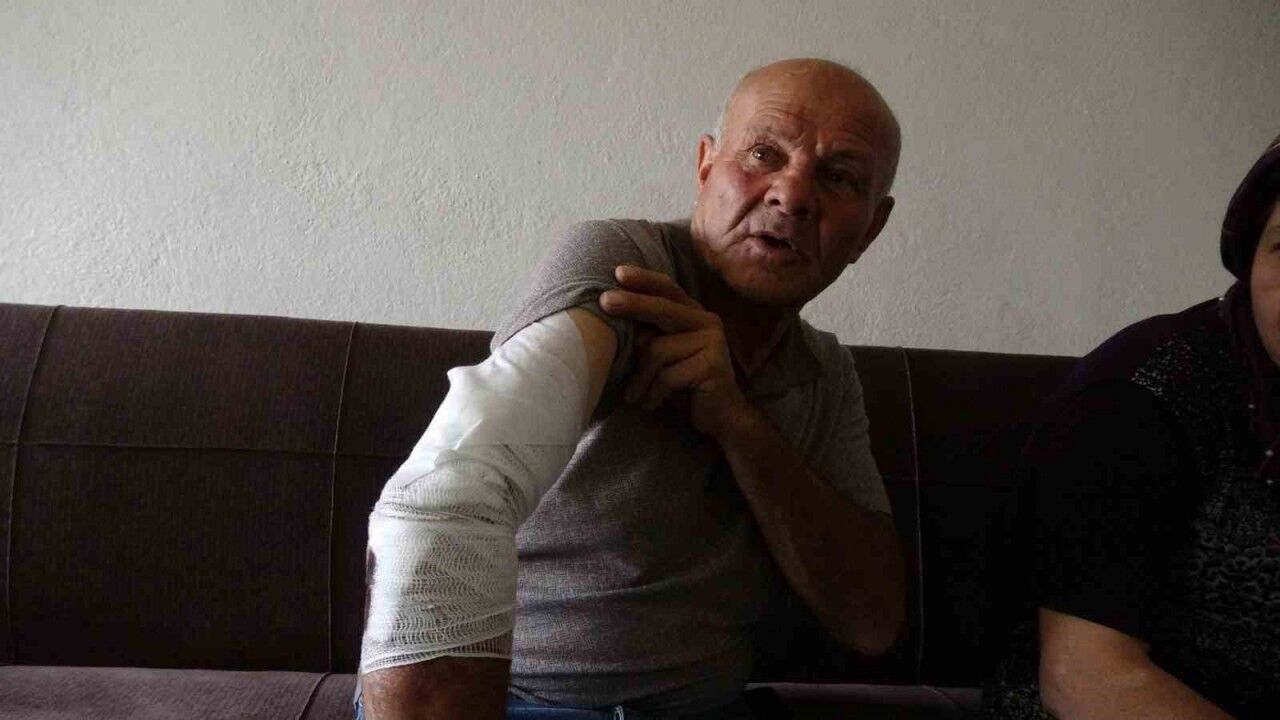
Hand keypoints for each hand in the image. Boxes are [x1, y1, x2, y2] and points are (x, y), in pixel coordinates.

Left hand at [599, 265, 750, 438]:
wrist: (720, 416)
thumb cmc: (684, 384)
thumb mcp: (664, 355)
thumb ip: (650, 334)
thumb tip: (618, 317)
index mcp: (695, 315)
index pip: (668, 290)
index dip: (644, 280)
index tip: (618, 273)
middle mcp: (707, 322)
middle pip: (662, 309)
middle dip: (632, 305)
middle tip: (604, 302)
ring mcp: (712, 342)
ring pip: (658, 350)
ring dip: (640, 378)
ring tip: (634, 395)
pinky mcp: (712, 366)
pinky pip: (667, 376)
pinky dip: (653, 393)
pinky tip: (650, 404)